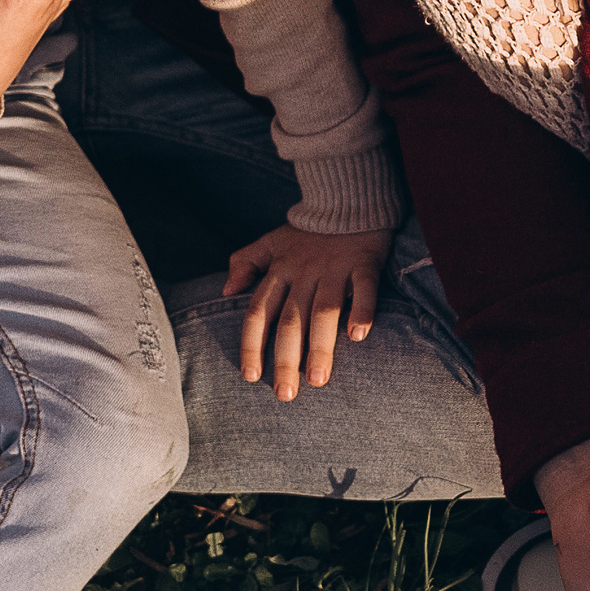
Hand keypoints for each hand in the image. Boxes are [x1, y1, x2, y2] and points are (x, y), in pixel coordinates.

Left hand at [222, 223, 392, 400]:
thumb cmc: (308, 229)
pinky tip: (359, 336)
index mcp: (279, 271)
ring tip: (318, 379)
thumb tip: (226, 291)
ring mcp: (334, 268)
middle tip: (285, 394)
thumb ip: (245, 263)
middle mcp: (303, 273)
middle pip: (290, 322)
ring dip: (320, 346)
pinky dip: (361, 310)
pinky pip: (363, 287)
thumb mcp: (270, 241)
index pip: (258, 313)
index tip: (250, 376)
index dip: (252, 345)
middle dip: (285, 359)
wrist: (346, 196)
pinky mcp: (364, 262)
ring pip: (324, 312)